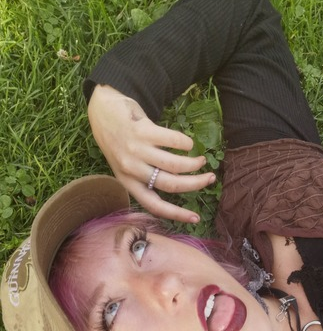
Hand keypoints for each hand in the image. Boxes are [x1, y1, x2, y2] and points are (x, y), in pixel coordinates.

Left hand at [87, 84, 215, 221]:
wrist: (103, 113)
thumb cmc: (119, 143)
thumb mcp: (127, 167)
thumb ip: (146, 179)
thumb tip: (178, 187)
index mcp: (128, 183)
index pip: (154, 206)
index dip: (177, 214)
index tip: (196, 218)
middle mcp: (131, 169)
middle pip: (171, 184)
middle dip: (196, 184)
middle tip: (211, 178)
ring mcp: (136, 150)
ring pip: (174, 164)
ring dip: (194, 164)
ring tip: (201, 160)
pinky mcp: (143, 131)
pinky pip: (173, 140)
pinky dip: (186, 143)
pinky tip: (189, 144)